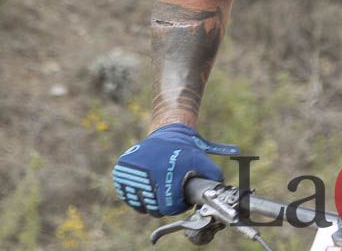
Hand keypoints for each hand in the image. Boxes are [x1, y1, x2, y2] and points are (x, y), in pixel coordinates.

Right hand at [112, 123, 239, 215]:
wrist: (167, 132)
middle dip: (160, 205)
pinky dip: (133, 193)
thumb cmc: (186, 151)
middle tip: (166, 195)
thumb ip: (213, 176)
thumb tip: (220, 191)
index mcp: (166, 175)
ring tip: (155, 191)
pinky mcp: (121, 170)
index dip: (174, 207)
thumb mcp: (202, 161)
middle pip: (152, 208)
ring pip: (138, 202)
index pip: (167, 208)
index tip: (176, 201)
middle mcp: (147, 174)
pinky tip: (143, 188)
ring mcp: (132, 173)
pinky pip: (126, 193)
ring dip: (146, 201)